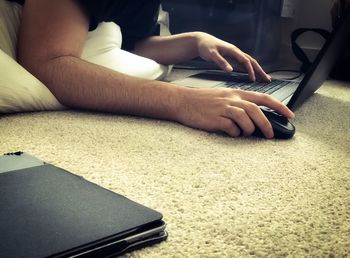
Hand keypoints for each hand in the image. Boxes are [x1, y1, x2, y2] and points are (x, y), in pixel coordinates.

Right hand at [176, 87, 293, 137]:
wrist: (182, 101)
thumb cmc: (202, 100)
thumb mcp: (223, 96)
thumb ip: (238, 104)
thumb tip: (253, 117)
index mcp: (236, 93)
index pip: (263, 98)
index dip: (279, 106)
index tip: (290, 115)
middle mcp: (232, 99)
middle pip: (256, 111)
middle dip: (266, 124)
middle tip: (270, 135)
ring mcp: (223, 108)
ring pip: (245, 120)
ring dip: (249, 130)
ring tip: (244, 133)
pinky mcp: (215, 119)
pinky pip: (231, 128)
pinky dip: (234, 133)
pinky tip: (230, 132)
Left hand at [195, 32, 270, 81]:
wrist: (202, 41)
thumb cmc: (206, 47)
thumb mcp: (212, 55)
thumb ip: (221, 62)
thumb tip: (230, 70)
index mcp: (233, 51)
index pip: (246, 61)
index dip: (250, 71)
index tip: (253, 80)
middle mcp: (236, 52)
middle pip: (252, 61)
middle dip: (260, 71)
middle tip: (268, 79)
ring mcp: (235, 54)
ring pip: (250, 62)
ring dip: (257, 70)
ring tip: (264, 78)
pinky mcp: (232, 57)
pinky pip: (244, 64)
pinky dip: (250, 69)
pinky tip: (253, 75)